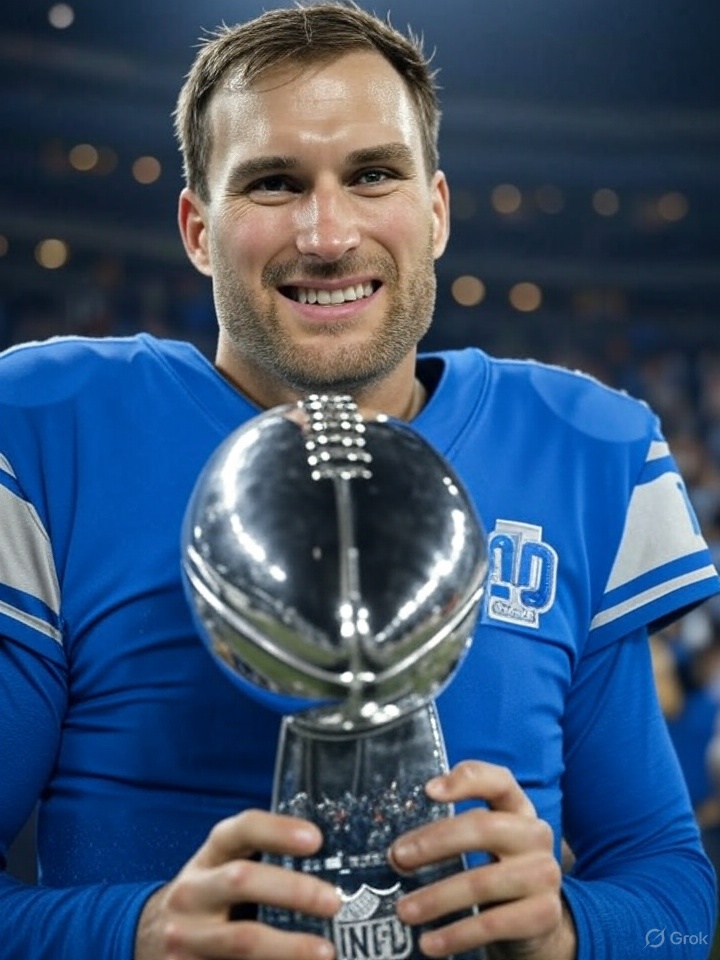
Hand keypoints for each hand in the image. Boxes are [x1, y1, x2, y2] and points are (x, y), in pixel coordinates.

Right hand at [135, 809, 339, 959]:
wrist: (153, 936)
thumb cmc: (209, 896)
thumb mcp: (223, 868)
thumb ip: (263, 861)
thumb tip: (334, 863)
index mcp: (210, 857)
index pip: (241, 829)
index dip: (278, 831)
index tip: (316, 840)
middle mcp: (192, 892)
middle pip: (242, 880)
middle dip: (292, 890)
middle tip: (333, 902)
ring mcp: (185, 935)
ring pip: (241, 939)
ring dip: (288, 947)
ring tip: (326, 951)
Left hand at [389, 761, 575, 959]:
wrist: (538, 920)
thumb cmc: (498, 868)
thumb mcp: (483, 841)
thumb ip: (448, 834)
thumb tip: (397, 853)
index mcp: (518, 808)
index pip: (498, 780)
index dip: (466, 780)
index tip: (428, 790)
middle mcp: (535, 835)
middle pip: (483, 828)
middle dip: (434, 842)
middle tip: (398, 858)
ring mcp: (544, 874)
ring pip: (482, 881)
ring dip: (436, 898)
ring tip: (404, 910)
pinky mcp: (544, 915)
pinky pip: (493, 924)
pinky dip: (456, 934)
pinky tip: (429, 943)